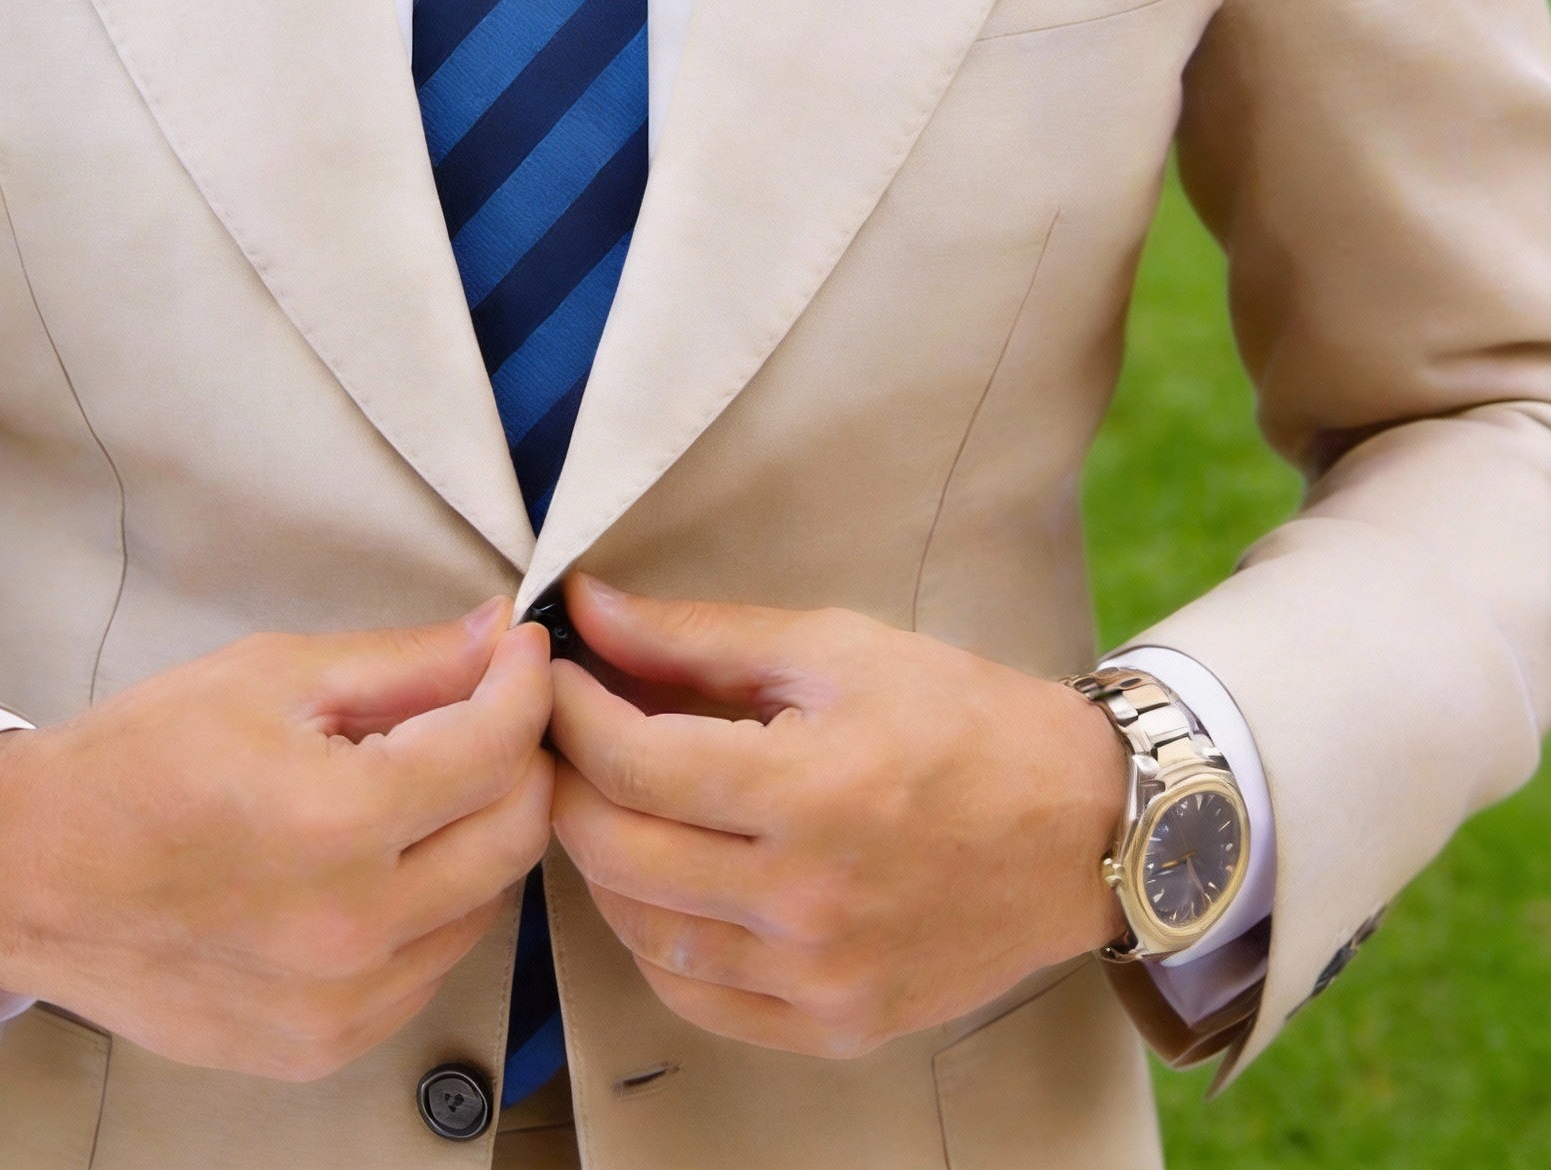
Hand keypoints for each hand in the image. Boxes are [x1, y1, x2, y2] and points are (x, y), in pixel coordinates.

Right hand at [0, 601, 553, 1080]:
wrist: (30, 875)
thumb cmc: (140, 760)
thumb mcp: (271, 675)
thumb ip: (404, 662)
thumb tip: (500, 636)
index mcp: (335, 823)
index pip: (496, 749)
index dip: (526, 684)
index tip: (521, 651)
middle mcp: (351, 930)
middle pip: (516, 835)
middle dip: (521, 758)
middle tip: (489, 711)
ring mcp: (340, 1006)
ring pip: (486, 905)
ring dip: (480, 833)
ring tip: (425, 783)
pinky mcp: (323, 1047)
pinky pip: (430, 966)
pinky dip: (435, 904)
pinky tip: (385, 858)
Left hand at [548, 577, 1125, 1059]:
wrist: (1082, 828)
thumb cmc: (960, 719)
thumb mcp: (833, 648)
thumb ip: (696, 636)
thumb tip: (587, 608)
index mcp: (811, 791)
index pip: (633, 763)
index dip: (569, 712)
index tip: (551, 674)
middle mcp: (809, 900)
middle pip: (617, 850)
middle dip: (567, 780)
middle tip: (563, 734)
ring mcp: (821, 977)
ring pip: (641, 931)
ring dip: (600, 860)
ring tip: (609, 798)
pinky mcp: (836, 1026)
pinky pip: (695, 998)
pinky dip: (654, 939)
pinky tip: (662, 881)